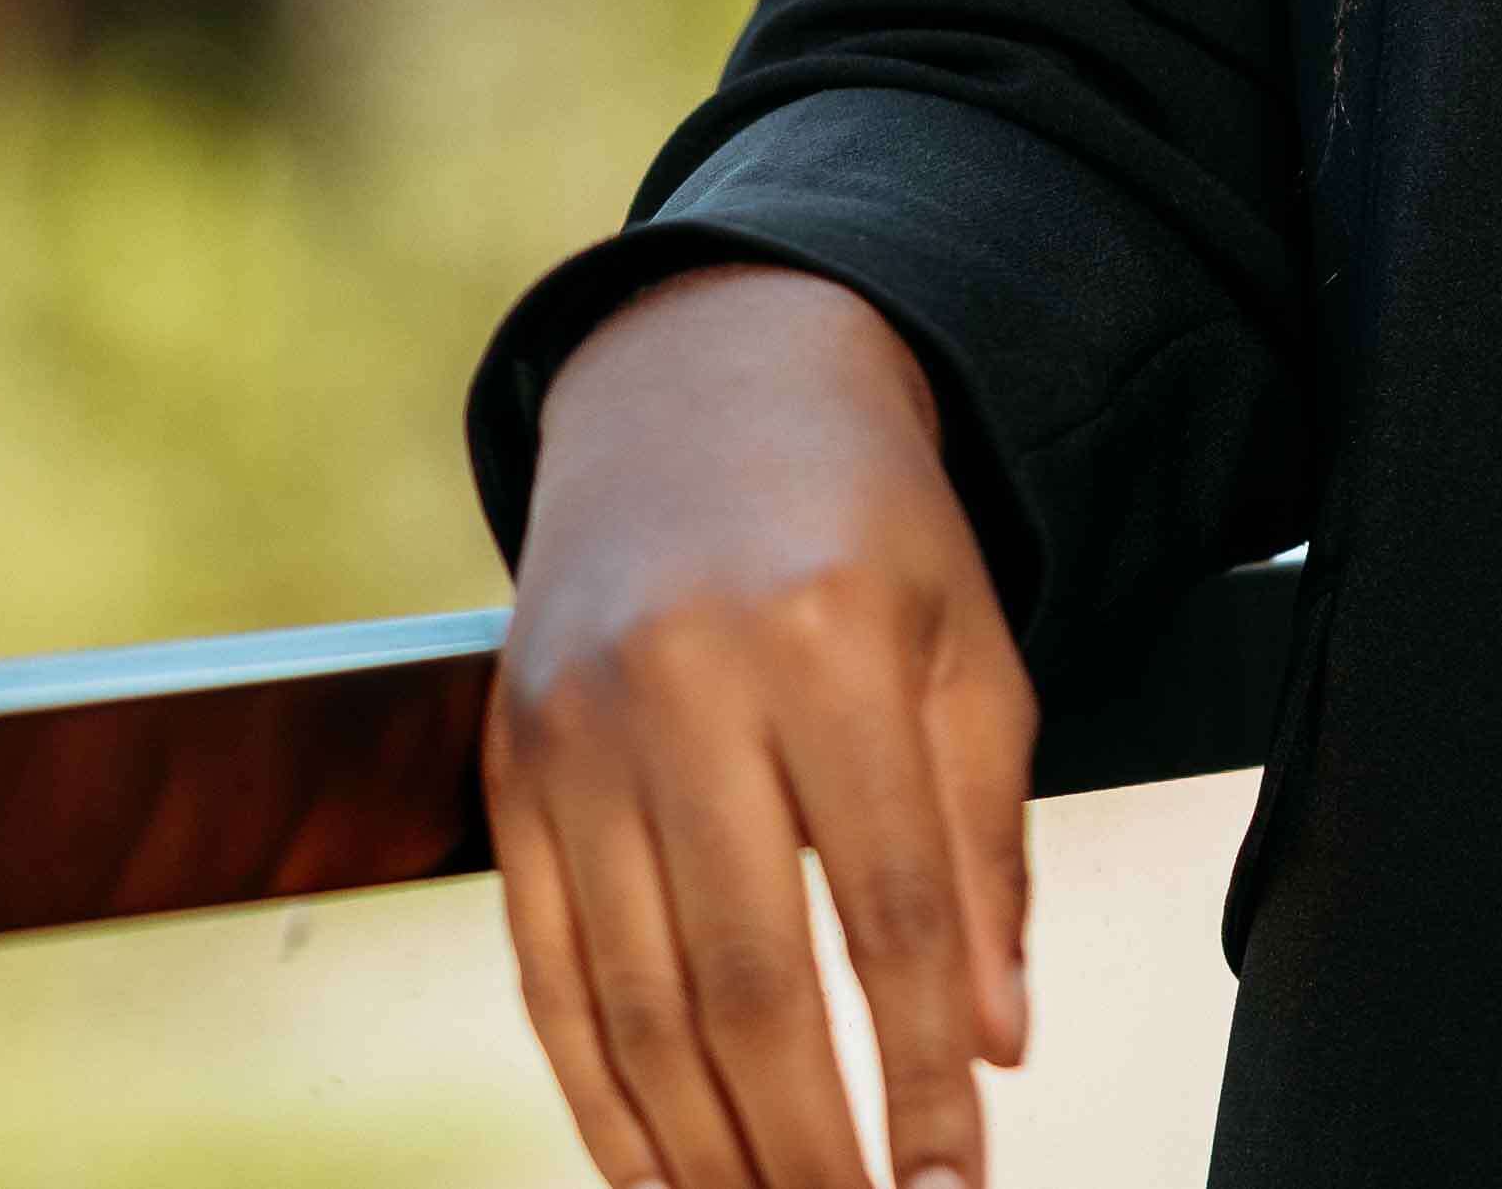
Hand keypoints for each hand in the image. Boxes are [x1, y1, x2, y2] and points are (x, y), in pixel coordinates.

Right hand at [490, 265, 1036, 1188]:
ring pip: (634, 995)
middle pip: (745, 978)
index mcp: (828, 644)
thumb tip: (994, 1048)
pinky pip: (545, 968)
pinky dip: (597, 1091)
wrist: (701, 391)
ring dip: (701, 1145)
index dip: (925, 1072)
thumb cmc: (870, 536)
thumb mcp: (971, 655)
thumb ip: (985, 853)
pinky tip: (654, 1173)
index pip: (890, 913)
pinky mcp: (507, 766)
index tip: (957, 1182)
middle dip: (806, 1141)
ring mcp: (574, 730)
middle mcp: (682, 685)